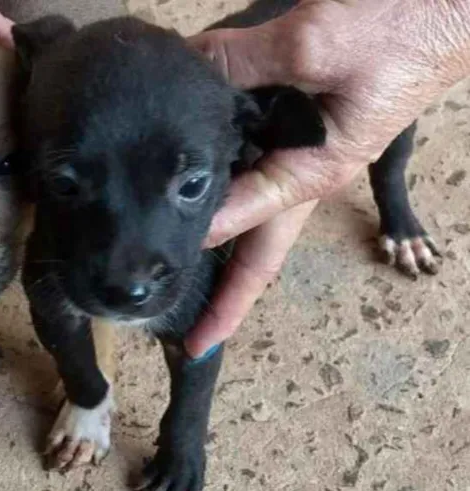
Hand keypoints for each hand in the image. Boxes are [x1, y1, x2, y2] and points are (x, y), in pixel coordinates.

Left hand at [185, 0, 469, 355]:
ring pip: (253, 217)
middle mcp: (307, 176)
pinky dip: (221, 192)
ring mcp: (303, 160)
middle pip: (260, 251)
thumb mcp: (316, 46)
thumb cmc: (400, 32)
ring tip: (179, 281)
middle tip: (191, 340)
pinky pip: (252, 172)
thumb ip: (245, 64)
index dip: (206, 244)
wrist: (445, 11)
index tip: (165, 266)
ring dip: (221, 252)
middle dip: (228, 300)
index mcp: (316, 171)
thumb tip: (189, 72)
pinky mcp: (299, 135)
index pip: (250, 222)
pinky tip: (189, 197)